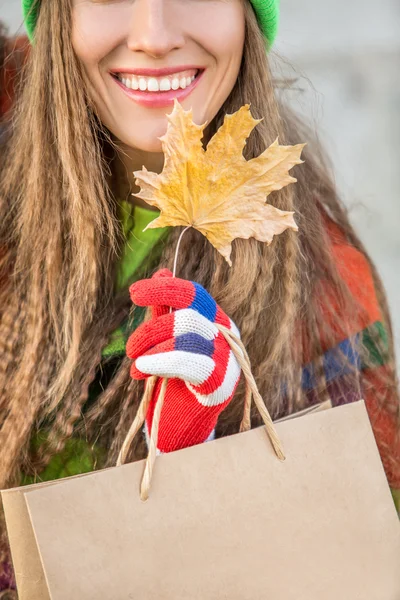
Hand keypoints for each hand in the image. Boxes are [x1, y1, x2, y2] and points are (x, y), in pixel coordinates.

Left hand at [126, 269, 240, 452]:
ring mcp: (227, 360)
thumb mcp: (167, 342)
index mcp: (215, 321)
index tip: (134, 292)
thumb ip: (165, 311)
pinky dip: (160, 362)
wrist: (185, 425)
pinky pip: (189, 363)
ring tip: (135, 364)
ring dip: (151, 347)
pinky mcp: (220, 385)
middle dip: (150, 328)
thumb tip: (162, 271)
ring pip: (186, 335)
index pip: (193, 294)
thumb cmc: (175, 380)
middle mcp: (226, 336)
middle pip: (187, 315)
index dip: (164, 289)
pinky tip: (141, 369)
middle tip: (129, 347)